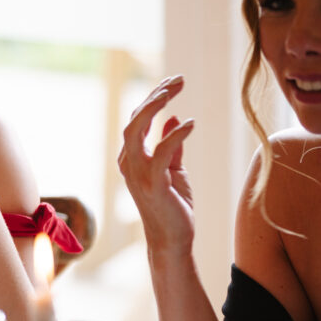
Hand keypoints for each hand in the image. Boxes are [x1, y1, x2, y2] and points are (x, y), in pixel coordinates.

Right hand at [117, 75, 195, 254]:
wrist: (172, 240)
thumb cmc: (173, 206)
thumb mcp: (174, 170)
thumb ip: (172, 146)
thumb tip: (173, 118)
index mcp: (132, 158)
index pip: (138, 121)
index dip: (154, 99)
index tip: (174, 82)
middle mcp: (129, 163)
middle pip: (134, 120)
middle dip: (154, 96)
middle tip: (177, 80)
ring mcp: (137, 174)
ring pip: (136, 131)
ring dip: (153, 108)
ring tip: (172, 92)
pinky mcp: (153, 184)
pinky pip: (161, 152)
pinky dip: (175, 135)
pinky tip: (191, 124)